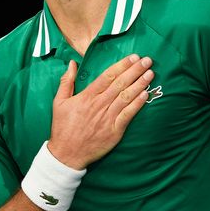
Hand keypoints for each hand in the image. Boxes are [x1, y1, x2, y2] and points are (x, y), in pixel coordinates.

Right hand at [47, 54, 153, 169]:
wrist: (67, 154)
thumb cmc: (63, 127)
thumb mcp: (59, 102)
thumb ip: (66, 81)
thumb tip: (73, 63)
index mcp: (87, 96)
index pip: (108, 76)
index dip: (122, 65)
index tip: (133, 57)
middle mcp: (99, 105)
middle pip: (120, 84)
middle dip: (135, 70)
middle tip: (147, 60)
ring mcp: (108, 118)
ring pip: (126, 97)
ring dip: (140, 84)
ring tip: (150, 73)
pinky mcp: (114, 131)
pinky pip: (128, 114)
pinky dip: (137, 104)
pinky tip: (146, 94)